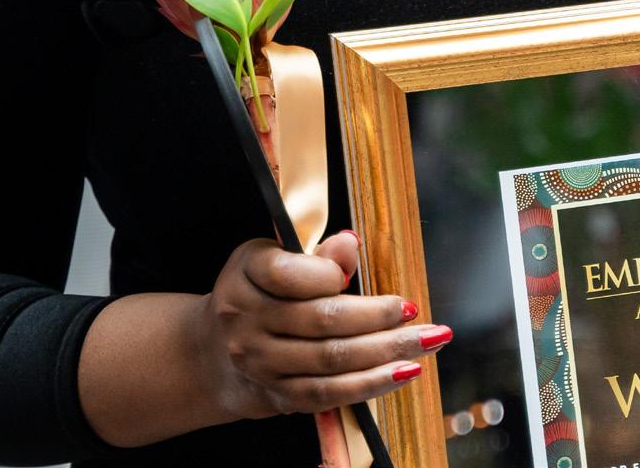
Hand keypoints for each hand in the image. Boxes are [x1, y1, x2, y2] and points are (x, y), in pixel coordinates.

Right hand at [188, 230, 450, 421]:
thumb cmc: (257, 290)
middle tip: (418, 311)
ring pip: (331, 361)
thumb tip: (351, 243)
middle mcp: (248, 320)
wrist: (212, 351)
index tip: (358, 268)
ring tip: (427, 342)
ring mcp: (260, 363)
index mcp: (247, 274)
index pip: (292, 274)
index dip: (333, 273)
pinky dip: (370, 384)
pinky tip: (404, 373)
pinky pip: (329, 394)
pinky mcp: (277, 395)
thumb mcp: (273, 256)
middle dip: (380, 317)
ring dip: (386, 353)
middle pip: (323, 321)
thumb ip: (314, 253)